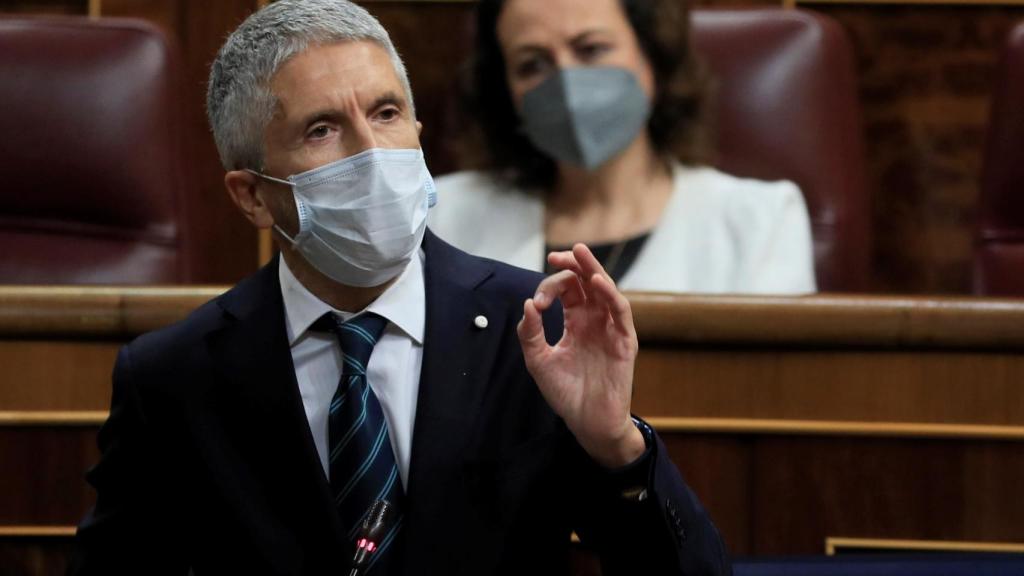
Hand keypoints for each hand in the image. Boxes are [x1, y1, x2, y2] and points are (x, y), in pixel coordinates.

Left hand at [516, 244, 644, 467]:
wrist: (587, 423)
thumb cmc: (566, 393)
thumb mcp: (539, 361)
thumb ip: (530, 334)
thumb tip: (527, 304)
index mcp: (576, 323)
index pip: (567, 292)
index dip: (550, 289)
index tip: (536, 303)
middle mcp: (595, 321)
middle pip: (588, 283)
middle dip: (574, 265)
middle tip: (558, 255)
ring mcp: (611, 329)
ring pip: (606, 290)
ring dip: (593, 270)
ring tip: (580, 253)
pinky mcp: (624, 341)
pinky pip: (621, 312)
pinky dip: (610, 294)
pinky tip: (597, 282)